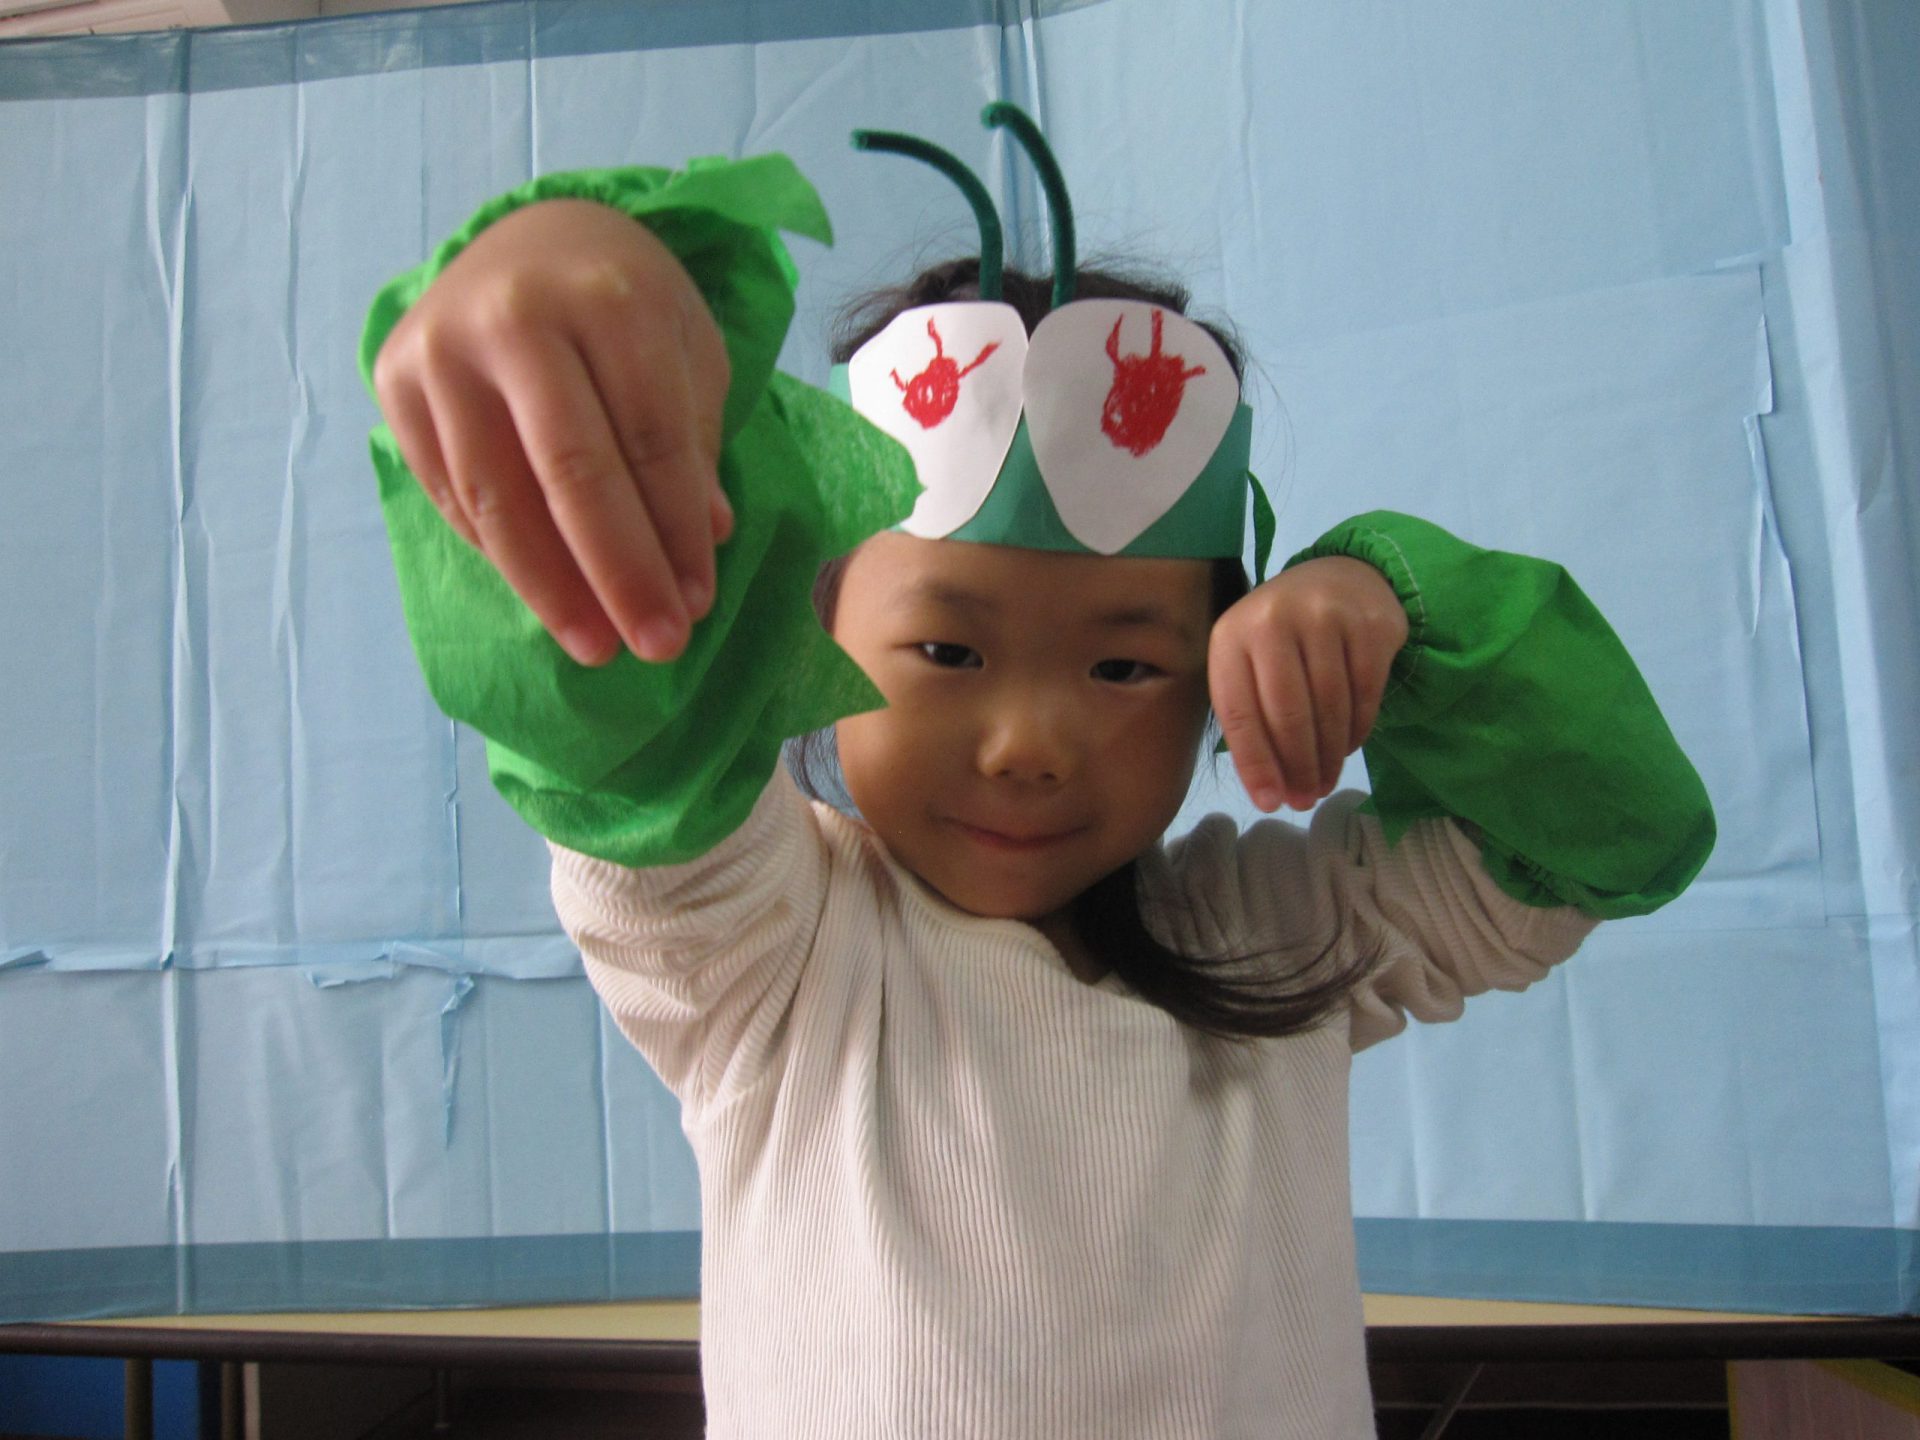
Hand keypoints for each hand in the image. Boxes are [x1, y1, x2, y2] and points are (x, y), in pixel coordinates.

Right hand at [371, 198, 733, 665]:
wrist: (530, 236)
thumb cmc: (626, 306)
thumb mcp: (686, 352)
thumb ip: (692, 445)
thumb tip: (697, 548)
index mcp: (608, 299)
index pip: (650, 440)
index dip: (675, 534)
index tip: (696, 606)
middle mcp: (516, 316)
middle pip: (571, 472)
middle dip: (620, 574)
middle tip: (657, 647)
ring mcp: (443, 349)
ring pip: (497, 497)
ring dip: (553, 588)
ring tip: (597, 646)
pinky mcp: (394, 380)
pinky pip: (452, 495)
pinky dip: (503, 555)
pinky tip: (547, 596)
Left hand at [1208, 556, 1409, 811]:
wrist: (1339, 579)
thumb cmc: (1281, 637)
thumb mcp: (1249, 664)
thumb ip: (1251, 718)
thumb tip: (1271, 792)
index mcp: (1230, 635)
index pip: (1239, 711)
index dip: (1255, 763)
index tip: (1270, 802)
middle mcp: (1273, 619)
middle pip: (1287, 713)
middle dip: (1298, 767)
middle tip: (1306, 799)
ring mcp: (1324, 617)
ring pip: (1329, 707)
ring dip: (1329, 756)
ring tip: (1325, 781)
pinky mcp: (1368, 624)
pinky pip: (1365, 693)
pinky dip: (1357, 730)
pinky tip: (1349, 747)